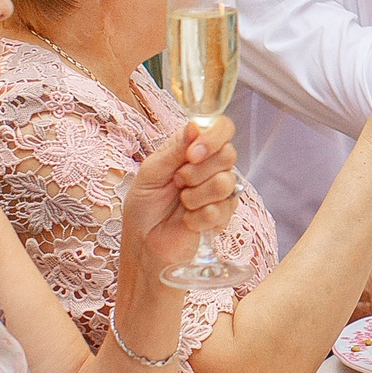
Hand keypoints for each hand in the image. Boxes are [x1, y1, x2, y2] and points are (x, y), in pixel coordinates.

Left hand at [120, 116, 241, 269]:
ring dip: (196, 196)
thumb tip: (195, 127)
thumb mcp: (150, 173)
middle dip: (197, 171)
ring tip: (182, 203)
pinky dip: (198, 217)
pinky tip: (188, 220)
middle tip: (178, 182)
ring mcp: (220, 191)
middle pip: (228, 154)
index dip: (213, 137)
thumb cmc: (143, 208)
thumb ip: (174, 150)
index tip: (193, 154)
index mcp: (193, 149)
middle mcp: (210, 166)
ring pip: (226, 182)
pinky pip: (222, 209)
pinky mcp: (224, 215)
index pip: (221, 128)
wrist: (145, 245)